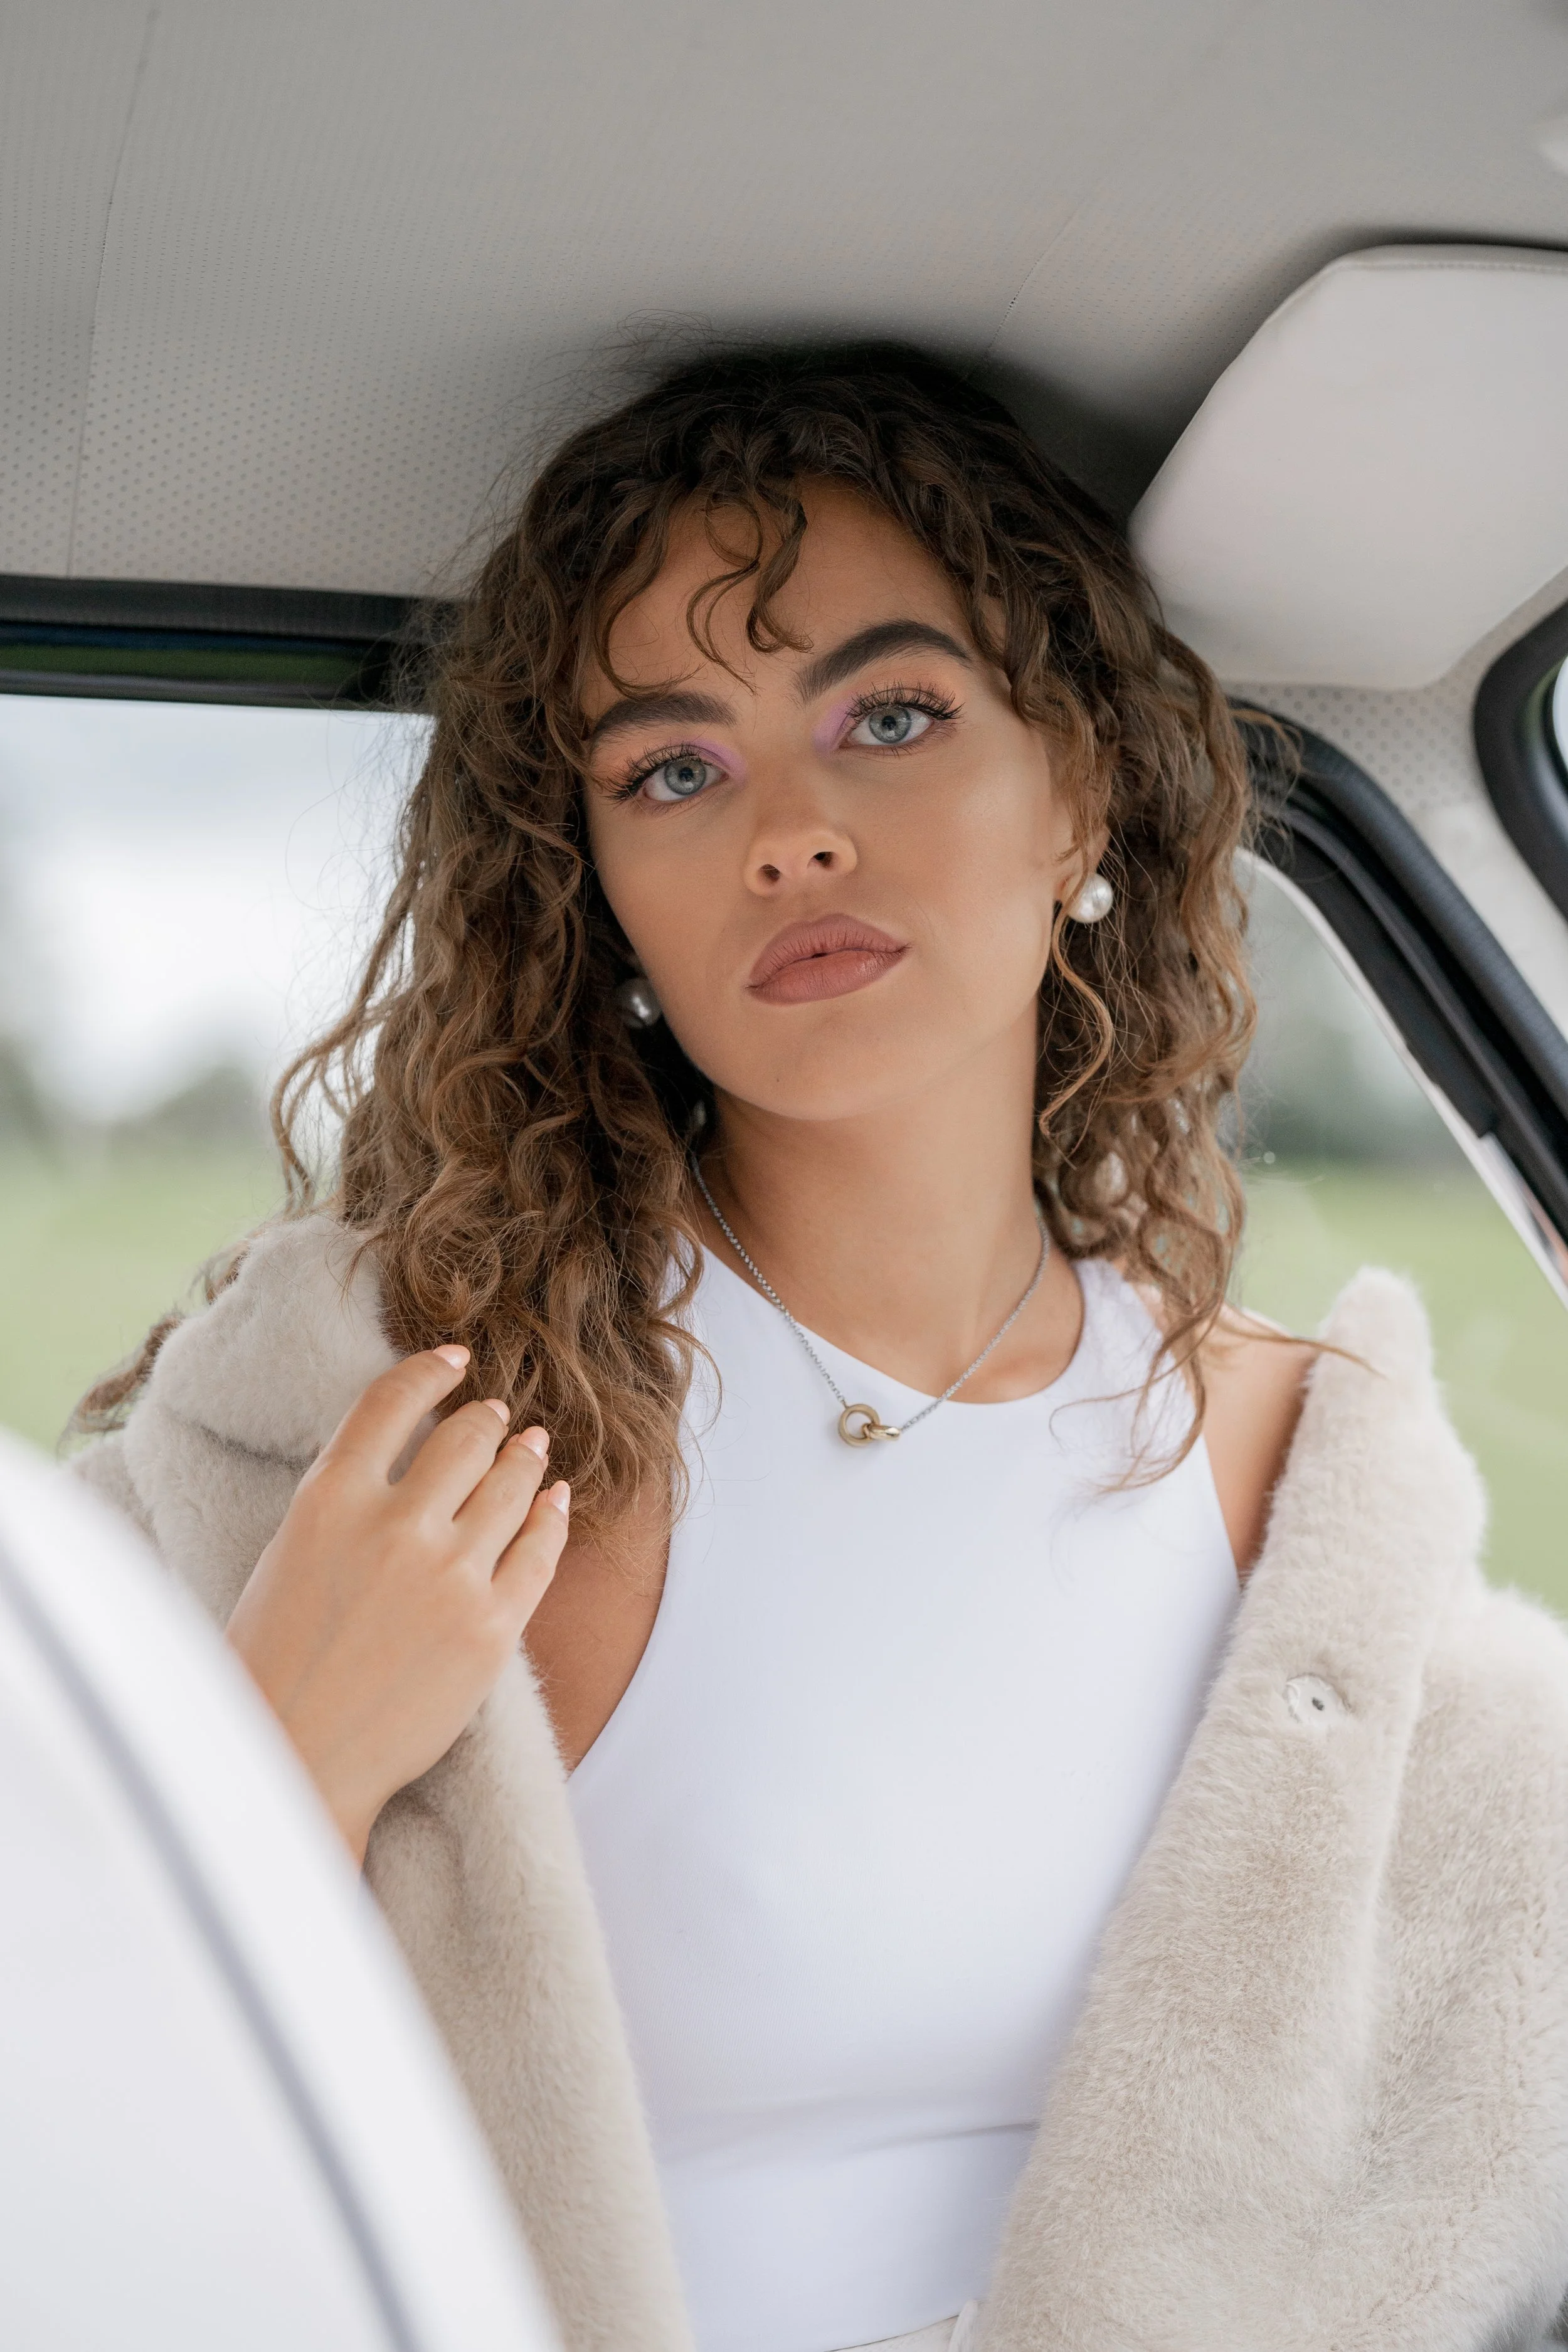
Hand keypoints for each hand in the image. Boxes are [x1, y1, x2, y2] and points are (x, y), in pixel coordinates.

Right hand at [226, 1345, 569, 1861]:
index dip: (430, 1370)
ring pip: (512, 1486)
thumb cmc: (272, 1664)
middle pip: (466, 1438)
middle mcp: (396, 1525)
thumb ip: (343, 1503)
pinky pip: (540, 1551)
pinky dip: (552, 1517)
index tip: (455, 1358)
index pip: (391, 1402)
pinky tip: (557, 1501)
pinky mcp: (493, 1628)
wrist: (295, 1760)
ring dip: (526, 1459)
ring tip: (533, 1447)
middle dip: (487, 1420)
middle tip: (497, 1415)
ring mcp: (451, 1576)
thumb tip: (399, 1463)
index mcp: (329, 1499)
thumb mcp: (289, 1554)